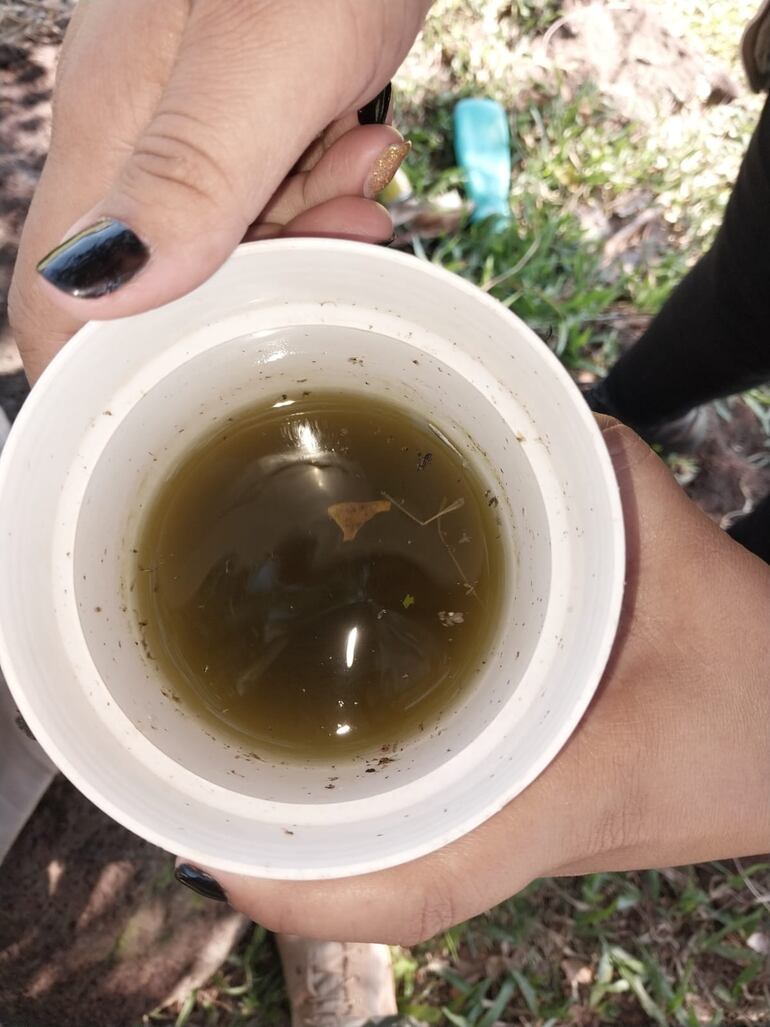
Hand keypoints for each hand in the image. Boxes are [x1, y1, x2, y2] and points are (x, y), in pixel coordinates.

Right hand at [9, 0, 430, 380]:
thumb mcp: (264, 58)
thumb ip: (184, 173)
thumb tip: (96, 291)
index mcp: (107, 135)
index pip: (56, 302)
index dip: (104, 369)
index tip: (189, 389)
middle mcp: (132, 138)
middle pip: (153, 285)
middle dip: (247, 289)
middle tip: (338, 231)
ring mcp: (187, 123)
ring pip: (217, 243)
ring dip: (298, 233)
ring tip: (358, 164)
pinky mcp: (240, 111)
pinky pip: (259, 192)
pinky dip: (315, 188)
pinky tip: (358, 144)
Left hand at [186, 418, 769, 942]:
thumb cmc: (758, 675)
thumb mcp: (673, 547)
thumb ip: (593, 469)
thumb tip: (500, 411)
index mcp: (561, 790)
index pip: (411, 885)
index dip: (298, 888)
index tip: (198, 840)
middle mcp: (525, 830)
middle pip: (368, 873)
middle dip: (270, 835)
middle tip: (181, 753)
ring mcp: (526, 829)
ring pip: (391, 843)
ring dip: (309, 810)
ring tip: (225, 738)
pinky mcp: (533, 806)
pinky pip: (427, 803)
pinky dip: (369, 775)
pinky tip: (329, 714)